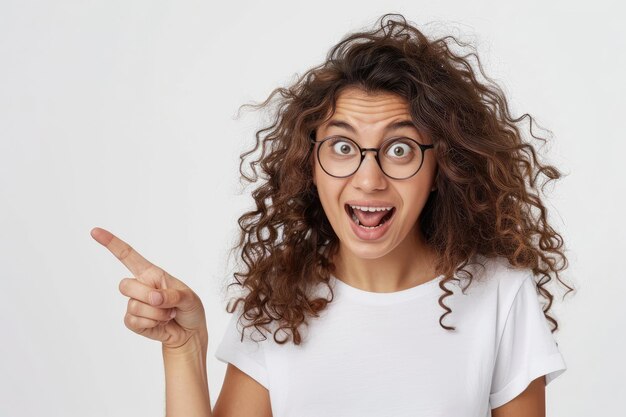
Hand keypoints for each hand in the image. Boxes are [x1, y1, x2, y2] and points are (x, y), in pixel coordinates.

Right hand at [91, 227, 206, 349]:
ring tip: (168, 314)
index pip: (128, 256)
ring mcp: (134, 304)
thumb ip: (171, 295)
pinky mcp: (133, 321)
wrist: (190, 331)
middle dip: (147, 296)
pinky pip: (133, 322)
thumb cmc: (190, 309)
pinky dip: (151, 324)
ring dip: (156, 314)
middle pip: (125, 285)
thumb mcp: (188, 298)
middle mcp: (140, 286)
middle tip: (166, 303)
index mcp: (152, 273)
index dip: (111, 243)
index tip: (95, 231)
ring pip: (133, 306)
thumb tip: (152, 298)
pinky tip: (161, 323)